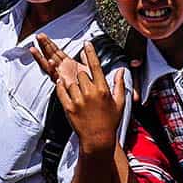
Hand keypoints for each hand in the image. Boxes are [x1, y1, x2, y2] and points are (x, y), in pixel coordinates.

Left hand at [30, 35, 125, 154]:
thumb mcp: (119, 103)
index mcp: (103, 90)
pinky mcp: (68, 108)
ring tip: (75, 87)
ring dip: (71, 80)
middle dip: (81, 73)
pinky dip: (60, 86)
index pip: (95, 66)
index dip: (90, 53)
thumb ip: (119, 85)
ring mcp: (78, 100)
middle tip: (82, 79)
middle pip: (81, 73)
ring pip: (70, 81)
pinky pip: (61, 91)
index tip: (86, 43)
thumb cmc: (110, 122)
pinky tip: (62, 84)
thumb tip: (121, 70)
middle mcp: (90, 93)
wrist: (98, 139)